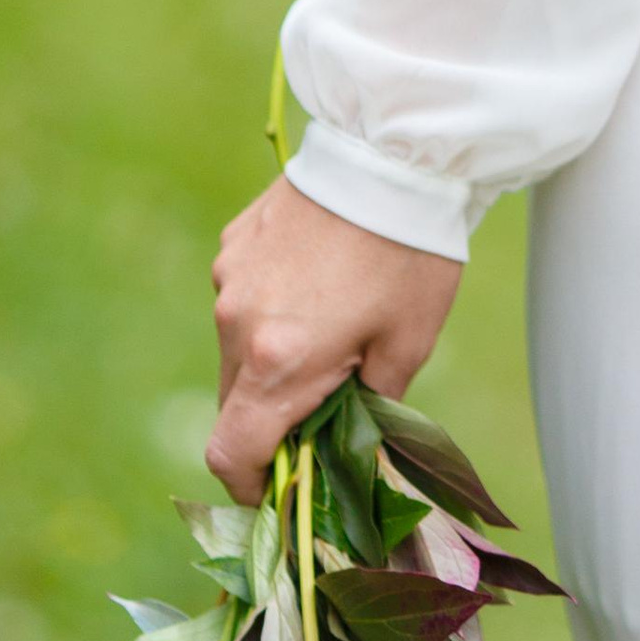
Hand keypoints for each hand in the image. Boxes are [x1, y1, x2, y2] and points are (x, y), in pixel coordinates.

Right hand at [207, 174, 461, 502]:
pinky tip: (317, 281)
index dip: (253, 488)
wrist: (393, 151)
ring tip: (330, 328)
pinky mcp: (233, 243)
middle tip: (324, 407)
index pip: (232, 455)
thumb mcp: (406, 345)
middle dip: (270, 422)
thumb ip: (368, 407)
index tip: (282, 488)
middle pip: (233, 405)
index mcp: (279, 361)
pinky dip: (267, 309)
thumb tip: (353, 448)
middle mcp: (237, 324)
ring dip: (269, 360)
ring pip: (234, 350)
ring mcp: (229, 279)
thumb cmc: (410, 255)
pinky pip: (239, 298)